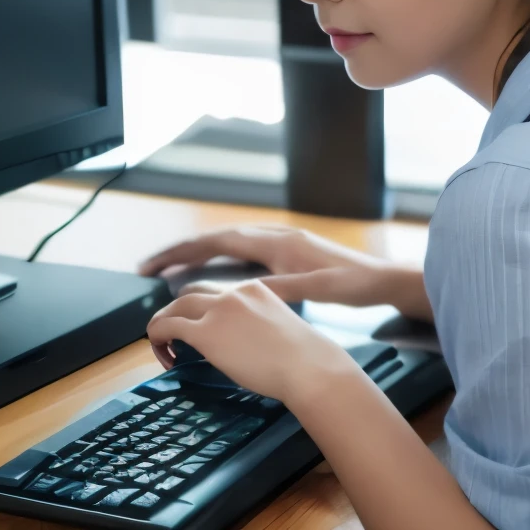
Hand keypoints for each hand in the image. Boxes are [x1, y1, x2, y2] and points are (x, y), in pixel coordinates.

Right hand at [139, 225, 431, 319]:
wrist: (383, 279)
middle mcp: (273, 237)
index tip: (153, 265)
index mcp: (275, 243)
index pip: (217, 242)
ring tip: (168, 270)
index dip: (181, 253)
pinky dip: (217, 259)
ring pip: (226, 244)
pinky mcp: (286, 252)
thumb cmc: (353, 284)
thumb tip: (243, 293)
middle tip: (146, 267)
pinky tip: (211, 272)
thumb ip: (279, 289)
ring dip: (196, 255)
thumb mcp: (316, 289)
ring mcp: (280, 242)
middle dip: (178, 253)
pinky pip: (240, 251)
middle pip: (215, 239)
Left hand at [146, 279, 361, 402]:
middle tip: (174, 339)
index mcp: (253, 288)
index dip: (203, 312)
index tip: (202, 333)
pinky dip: (159, 339)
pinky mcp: (205, 332)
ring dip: (163, 325)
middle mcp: (233, 292)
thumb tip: (240, 347)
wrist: (308, 367)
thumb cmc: (305, 359)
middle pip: (189, 293)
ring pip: (174, 307)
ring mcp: (218, 310)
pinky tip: (167, 358)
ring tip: (164, 349)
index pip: (216, 292)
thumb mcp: (278, 329)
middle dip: (177, 314)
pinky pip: (167, 327)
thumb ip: (255, 328)